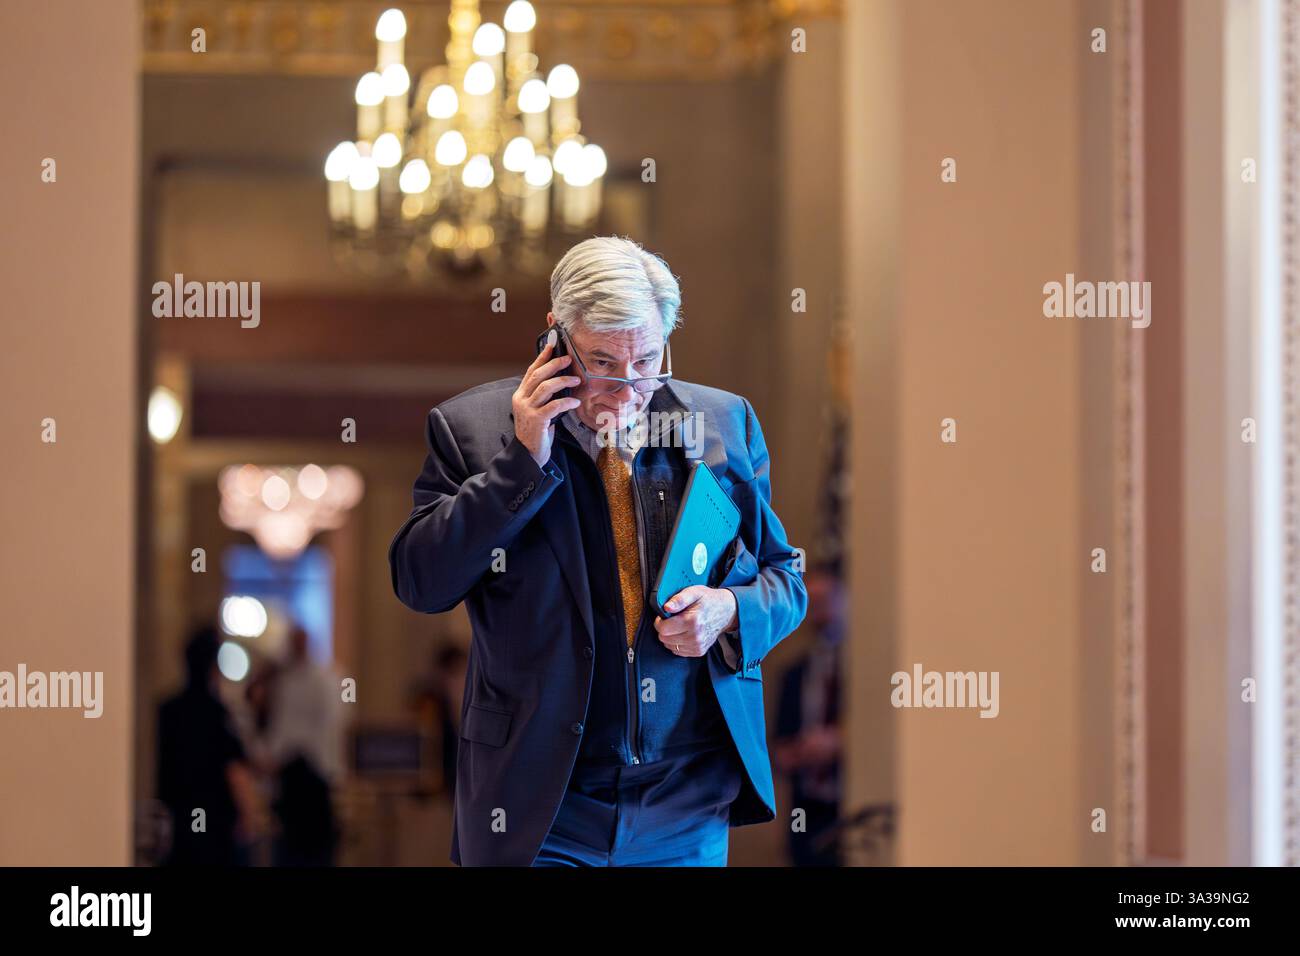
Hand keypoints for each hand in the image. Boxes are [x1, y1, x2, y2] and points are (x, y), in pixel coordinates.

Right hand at [513, 331, 581, 466]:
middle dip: (554, 364)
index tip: (553, 345)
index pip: (531, 371)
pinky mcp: (536, 420)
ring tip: (577, 381)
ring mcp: (527, 409)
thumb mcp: (538, 410)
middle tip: (569, 359)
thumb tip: (561, 381)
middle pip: (538, 375)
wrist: (529, 454)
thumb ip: (544, 397)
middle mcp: (521, 399)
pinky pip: (553, 406)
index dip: (542, 357)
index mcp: (520, 395)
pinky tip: (575, 403)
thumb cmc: (537, 432)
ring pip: (545, 387)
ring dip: (563, 381)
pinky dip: (566, 402)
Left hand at [654, 585, 737, 656]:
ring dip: (671, 637)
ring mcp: (697, 646)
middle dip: (665, 629)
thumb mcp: (694, 592)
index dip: (659, 621)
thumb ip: (679, 599)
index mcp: (693, 621)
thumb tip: (666, 607)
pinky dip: (677, 643)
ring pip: (670, 646)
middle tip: (673, 620)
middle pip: (665, 639)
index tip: (664, 616)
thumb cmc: (709, 601)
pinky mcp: (698, 651)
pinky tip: (684, 633)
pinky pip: (678, 651)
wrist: (726, 612)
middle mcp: (695, 636)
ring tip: (680, 626)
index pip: (663, 629)